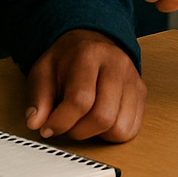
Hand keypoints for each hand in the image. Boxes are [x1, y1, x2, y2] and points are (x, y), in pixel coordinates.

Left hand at [24, 29, 144, 141]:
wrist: (94, 42)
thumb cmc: (67, 60)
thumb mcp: (43, 70)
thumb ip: (38, 96)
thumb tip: (35, 122)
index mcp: (89, 55)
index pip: (80, 100)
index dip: (61, 122)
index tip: (47, 128)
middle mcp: (117, 65)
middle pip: (103, 117)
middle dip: (79, 131)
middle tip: (67, 125)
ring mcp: (133, 79)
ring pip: (119, 128)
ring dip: (96, 134)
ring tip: (84, 120)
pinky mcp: (141, 93)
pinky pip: (131, 130)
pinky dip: (112, 134)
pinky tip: (99, 121)